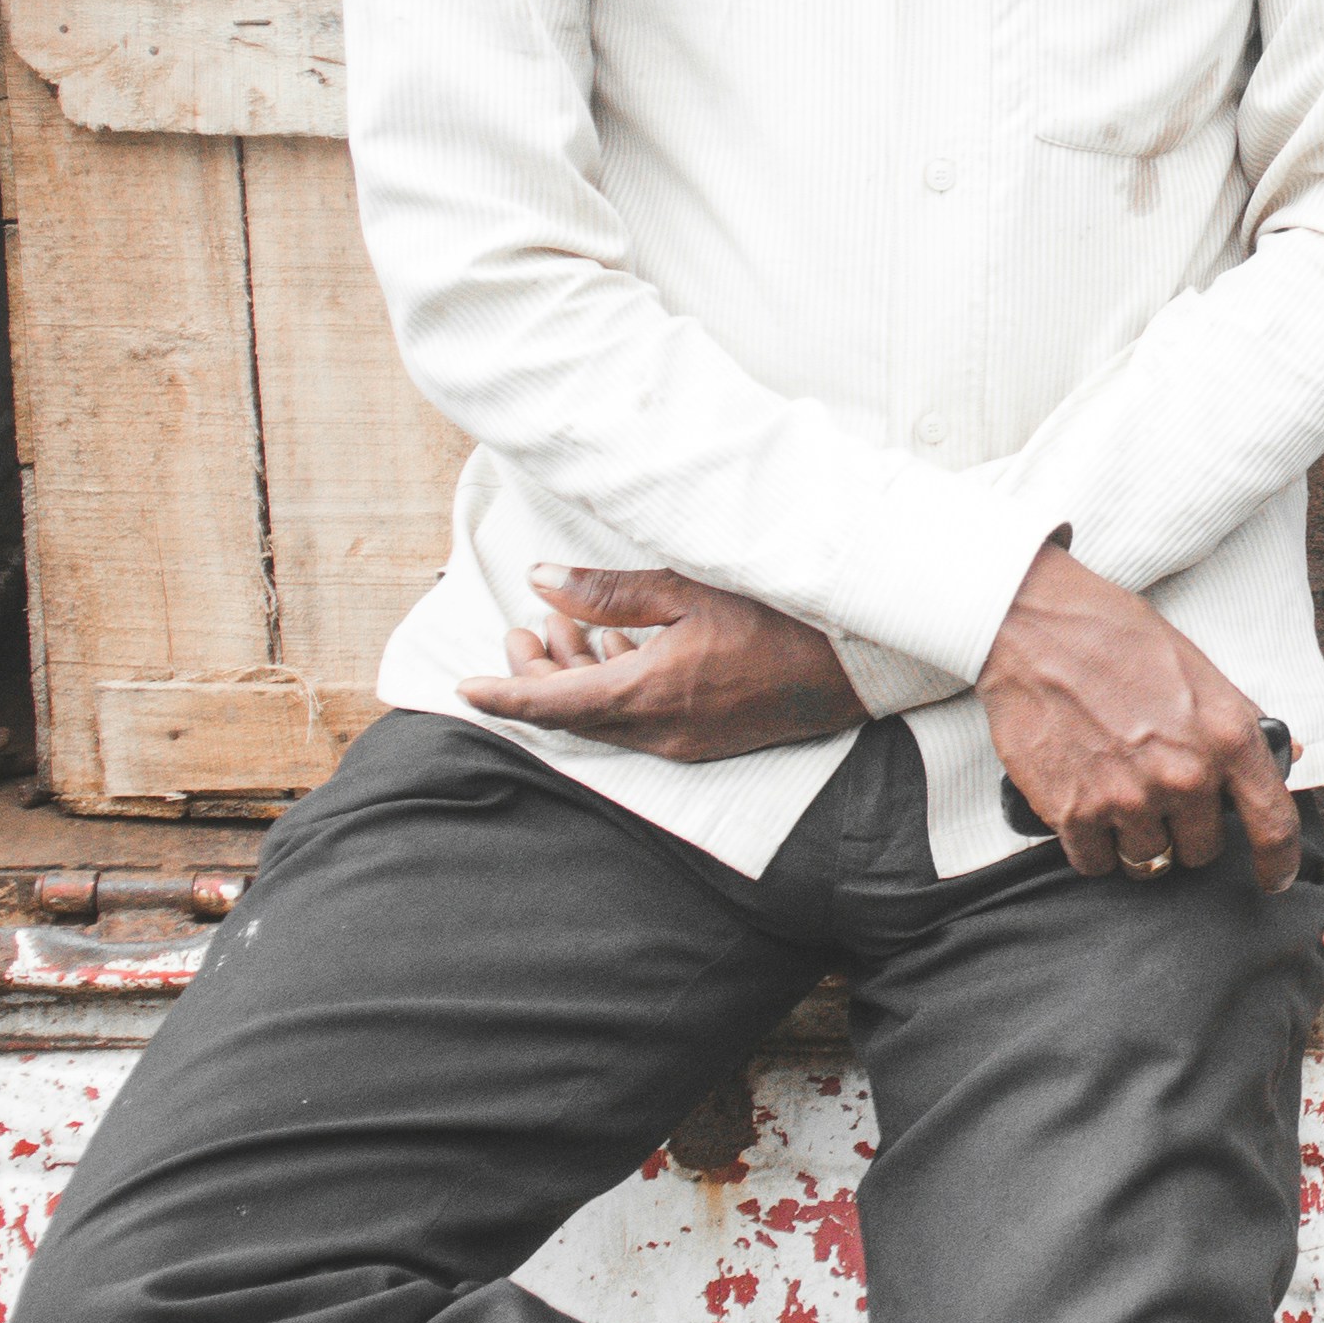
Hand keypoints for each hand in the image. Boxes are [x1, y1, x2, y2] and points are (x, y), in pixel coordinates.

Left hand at [459, 567, 858, 761]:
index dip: (502, 694)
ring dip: (577, 678)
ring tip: (564, 626)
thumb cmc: (783, 614)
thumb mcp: (690, 588)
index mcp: (648, 694)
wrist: (861, 661)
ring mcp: (686, 742)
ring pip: (606, 718)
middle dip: (537, 675)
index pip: (551, 704)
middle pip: (573, 715)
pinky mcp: (708, 739)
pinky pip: (639, 722)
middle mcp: (660, 731)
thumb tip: (543, 580)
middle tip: (522, 628)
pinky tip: (618, 647)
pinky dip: (614, 688)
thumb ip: (609, 591)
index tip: (462, 687)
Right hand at [980, 537, 1301, 886]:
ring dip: (1139, 840)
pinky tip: (1087, 810)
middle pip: (1202, 851)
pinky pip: (1096, 862)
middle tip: (1162, 796)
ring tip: (1120, 798)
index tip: (1273, 879)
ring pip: (1149, 861)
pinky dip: (1093, 845)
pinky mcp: (1073, 812)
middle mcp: (1184, 776)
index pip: (1274, 824)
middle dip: (1187, 831)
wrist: (1034, 627)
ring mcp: (1128, 799)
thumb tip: (1286, 755)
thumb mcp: (1199, 670)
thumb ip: (1242, 720)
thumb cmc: (1118, 638)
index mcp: (1226, 737)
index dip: (1279, 863)